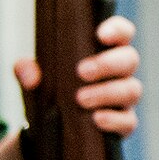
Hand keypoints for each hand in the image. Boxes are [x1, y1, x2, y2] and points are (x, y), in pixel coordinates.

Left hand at [15, 14, 141, 137]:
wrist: (49, 130)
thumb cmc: (50, 92)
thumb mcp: (34, 80)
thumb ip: (26, 70)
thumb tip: (29, 73)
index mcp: (104, 51)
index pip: (122, 32)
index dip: (117, 30)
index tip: (100, 34)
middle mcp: (119, 72)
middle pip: (130, 59)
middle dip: (107, 64)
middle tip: (81, 72)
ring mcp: (124, 98)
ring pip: (131, 89)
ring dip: (107, 92)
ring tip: (80, 99)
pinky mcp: (124, 122)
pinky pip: (129, 120)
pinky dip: (114, 119)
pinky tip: (96, 119)